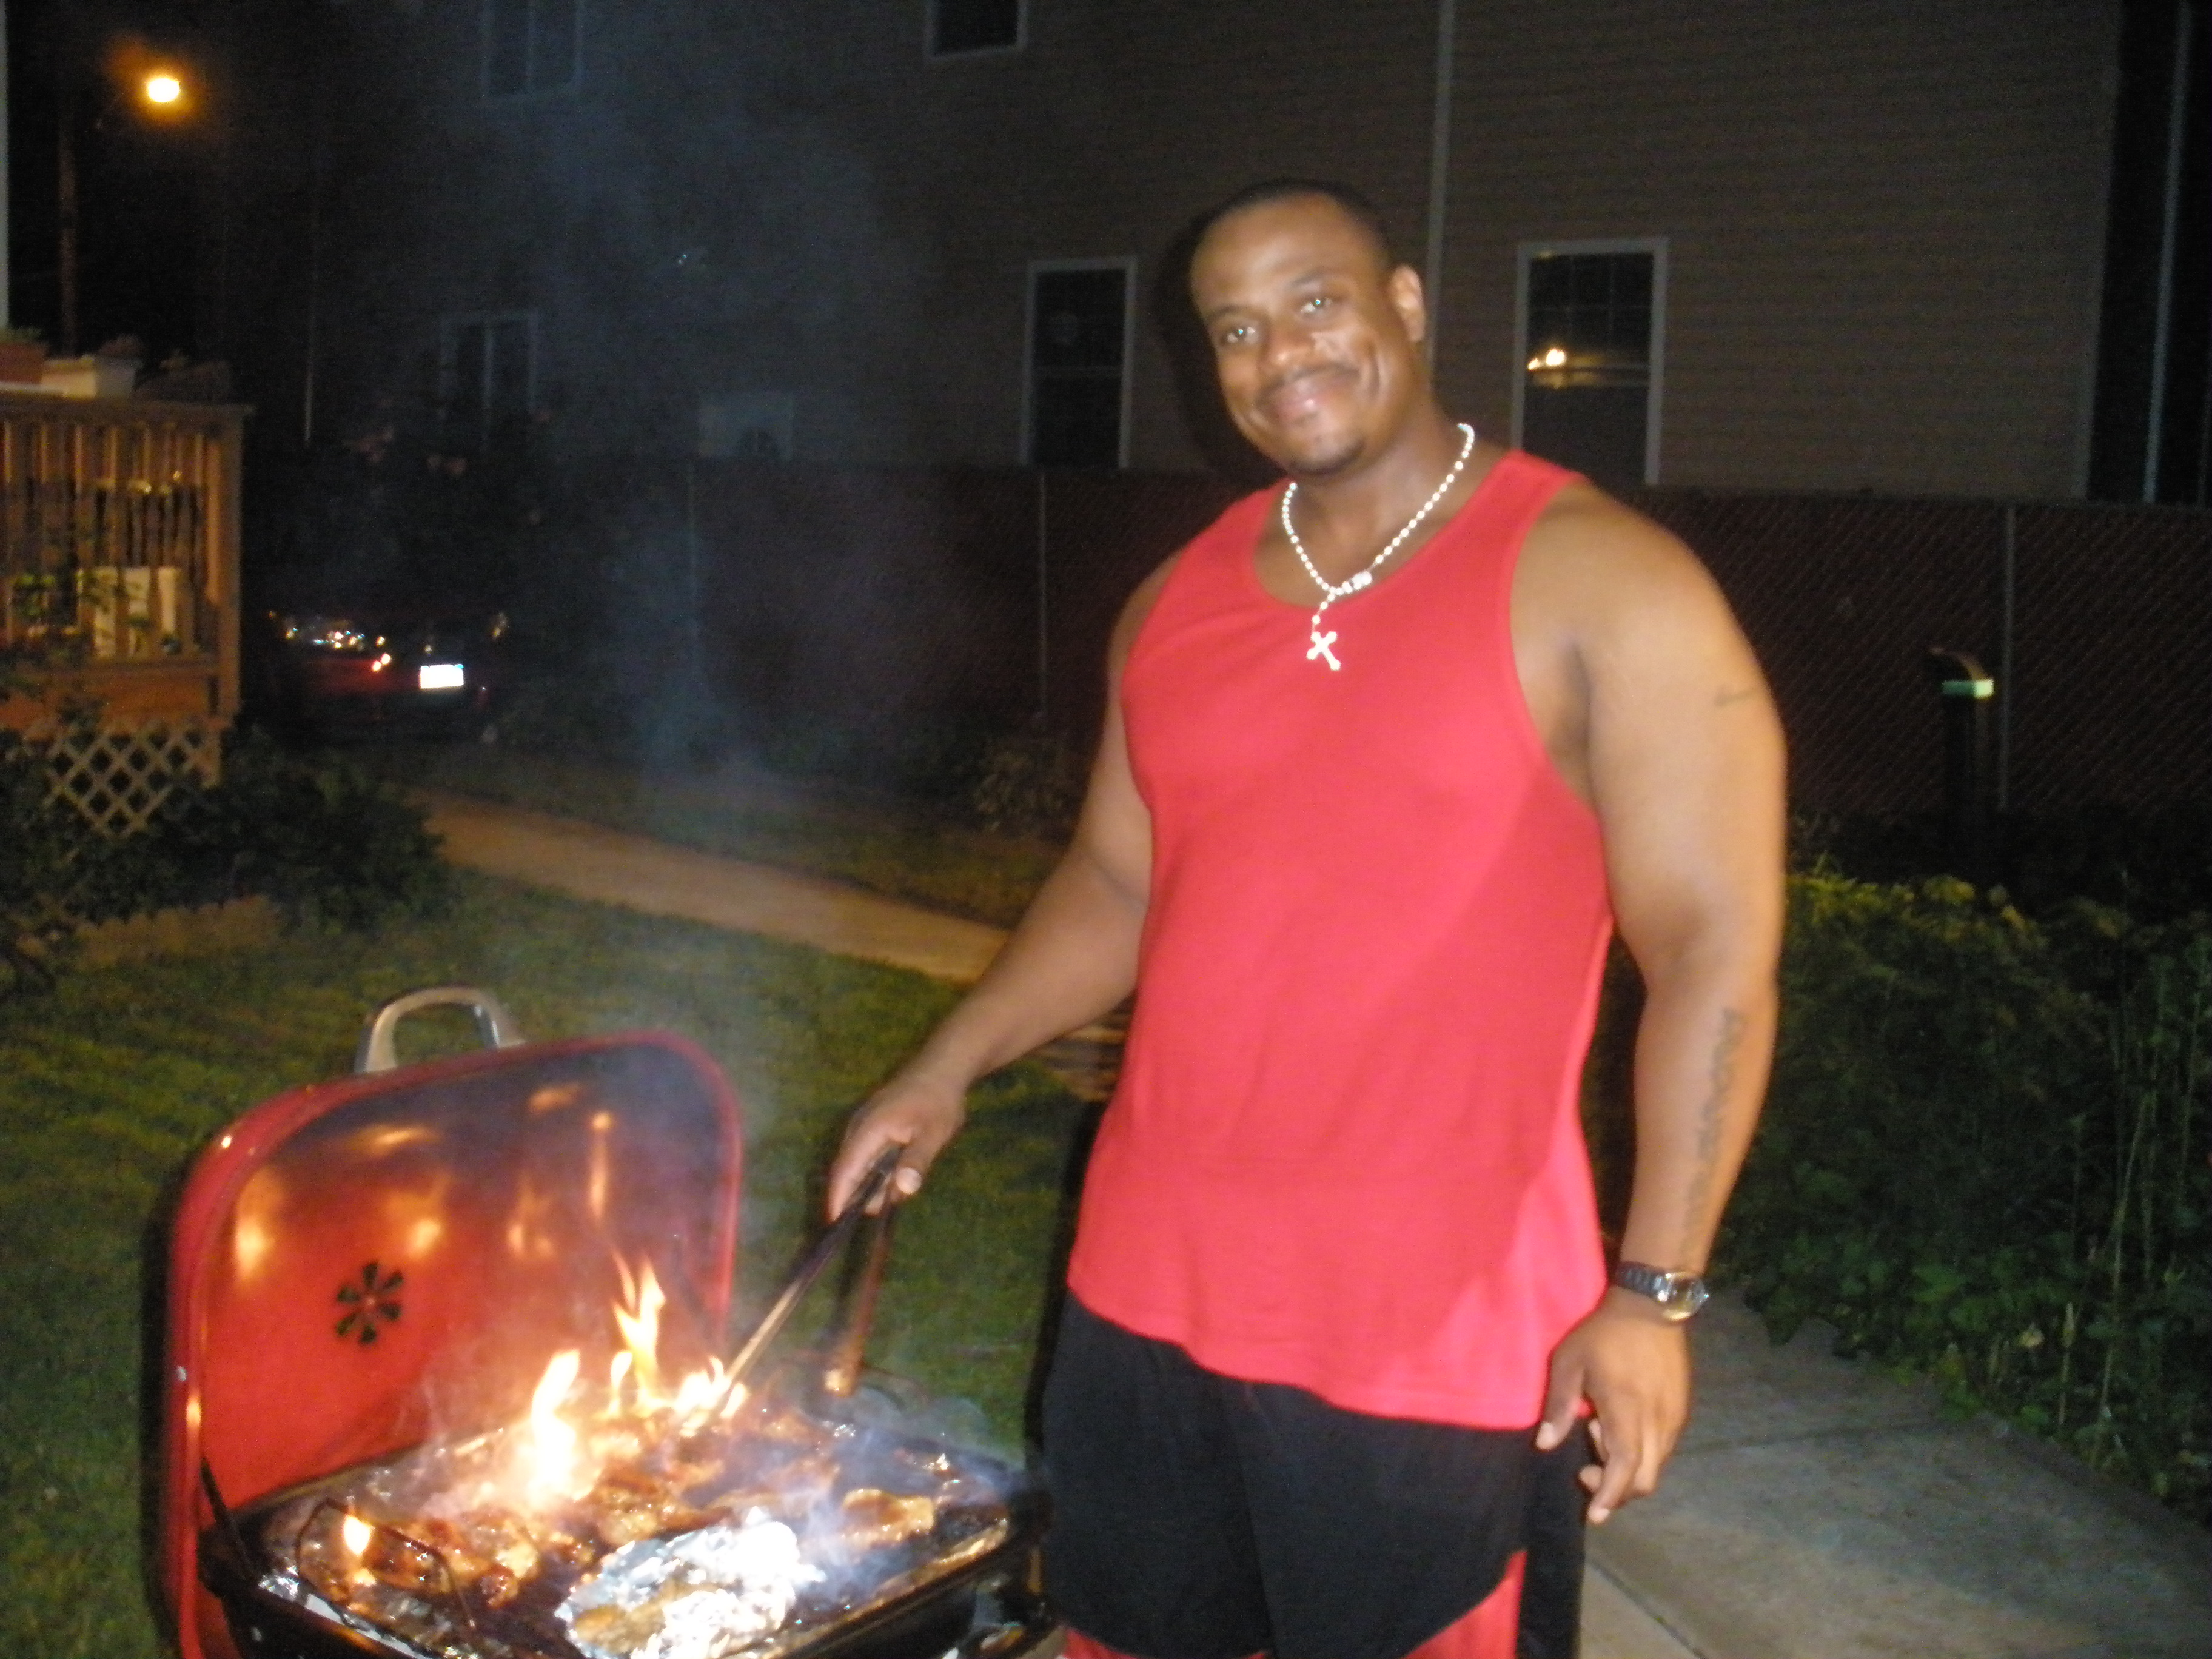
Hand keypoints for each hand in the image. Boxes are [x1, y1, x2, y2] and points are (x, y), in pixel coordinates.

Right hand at [826, 1070, 968, 1218]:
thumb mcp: (933, 1134)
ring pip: (857, 1163)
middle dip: (858, 1194)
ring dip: (871, 1182)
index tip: (835, 1221)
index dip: (839, 1196)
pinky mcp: (872, 1126)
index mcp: (869, 1129)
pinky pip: (866, 1154)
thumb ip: (916, 1160)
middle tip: (884, 1209)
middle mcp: (859, 1128)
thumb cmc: (938, 1101)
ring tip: (895, 1190)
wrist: (942, 1068)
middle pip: (847, 1169)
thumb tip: (904, 1189)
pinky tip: (895, 1175)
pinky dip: (875, 1170)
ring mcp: (864, 1125)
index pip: (845, 1169)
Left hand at [1535, 1288, 1690, 1523]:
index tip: (1594, 1516)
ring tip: (1598, 1433)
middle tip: (1586, 1471)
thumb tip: (1545, 1445)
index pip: (1625, 1470)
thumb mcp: (1569, 1362)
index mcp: (1627, 1411)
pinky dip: (1640, 1454)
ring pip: (1656, 1467)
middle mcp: (1658, 1422)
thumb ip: (1558, 1406)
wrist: (1651, 1307)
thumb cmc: (1604, 1333)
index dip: (1610, 1497)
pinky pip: (1663, 1450)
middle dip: (1616, 1490)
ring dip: (1626, 1469)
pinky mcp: (1682, 1411)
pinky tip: (1618, 1425)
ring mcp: (1675, 1418)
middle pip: (1644, 1480)